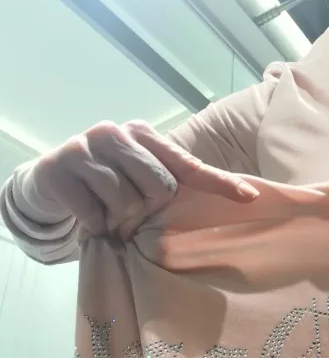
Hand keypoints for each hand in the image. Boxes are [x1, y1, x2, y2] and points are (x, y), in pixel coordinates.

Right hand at [33, 120, 259, 238]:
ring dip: (118, 219)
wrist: (51, 179)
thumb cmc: (107, 180)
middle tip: (131, 211)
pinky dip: (95, 225)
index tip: (249, 197)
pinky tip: (89, 216)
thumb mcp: (139, 175)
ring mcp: (85, 148)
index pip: (188, 164)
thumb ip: (171, 181)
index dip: (220, 183)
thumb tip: (227, 197)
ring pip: (125, 201)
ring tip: (108, 213)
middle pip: (158, 187)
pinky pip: (94, 214)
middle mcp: (116, 133)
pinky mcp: (59, 169)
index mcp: (143, 134)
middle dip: (147, 208)